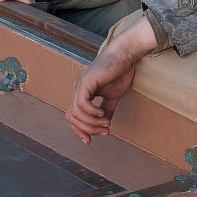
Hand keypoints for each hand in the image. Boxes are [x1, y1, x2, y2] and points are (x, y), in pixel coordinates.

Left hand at [66, 15, 157, 143]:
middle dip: (87, 129)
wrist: (124, 56)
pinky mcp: (86, 82)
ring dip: (91, 123)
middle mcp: (78, 90)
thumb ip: (106, 111)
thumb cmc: (119, 72)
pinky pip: (82, 104)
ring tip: (106, 124)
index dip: (79, 131)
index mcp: (82, 94)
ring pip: (76, 113)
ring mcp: (80, 85)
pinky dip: (91, 113)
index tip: (90, 141)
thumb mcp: (112, 97)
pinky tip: (102, 114)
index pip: (73, 117)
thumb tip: (104, 126)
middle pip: (72, 118)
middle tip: (104, 131)